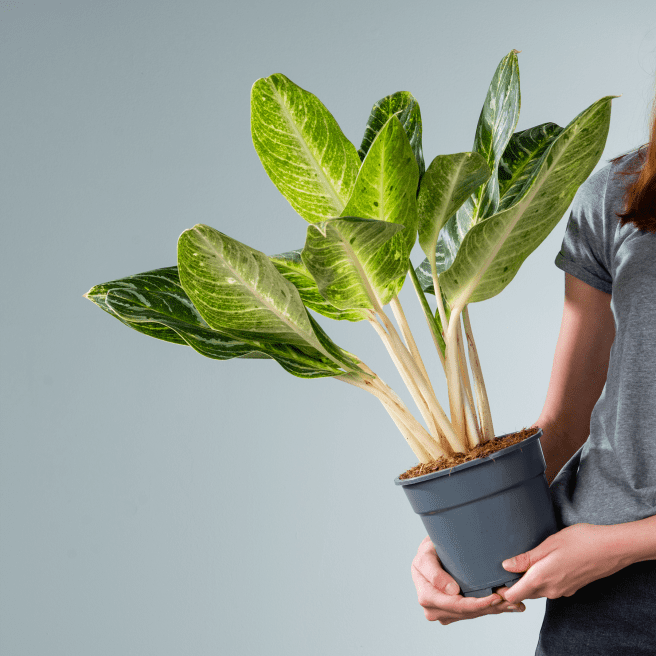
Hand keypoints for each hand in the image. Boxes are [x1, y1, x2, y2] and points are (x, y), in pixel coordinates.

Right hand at [411, 536, 524, 623]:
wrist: (429, 554)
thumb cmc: (428, 552)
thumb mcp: (425, 556)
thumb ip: (433, 572)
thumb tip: (452, 591)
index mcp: (426, 596)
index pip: (454, 605)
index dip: (476, 603)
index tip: (496, 597)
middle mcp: (433, 609)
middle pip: (467, 613)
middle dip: (490, 607)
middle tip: (512, 601)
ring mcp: (444, 613)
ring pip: (473, 615)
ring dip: (494, 610)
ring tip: (515, 603)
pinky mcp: (453, 613)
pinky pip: (473, 613)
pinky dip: (491, 609)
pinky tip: (507, 606)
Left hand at [498, 523, 629, 603]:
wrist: (611, 549)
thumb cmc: (580, 541)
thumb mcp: (548, 545)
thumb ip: (526, 559)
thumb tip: (505, 567)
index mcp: (541, 579)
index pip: (514, 595)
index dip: (501, 590)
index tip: (493, 579)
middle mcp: (551, 590)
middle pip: (524, 593)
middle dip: (513, 585)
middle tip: (502, 569)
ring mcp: (563, 591)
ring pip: (538, 590)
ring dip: (527, 581)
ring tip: (520, 564)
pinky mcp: (571, 587)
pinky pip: (550, 587)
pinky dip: (542, 579)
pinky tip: (543, 564)